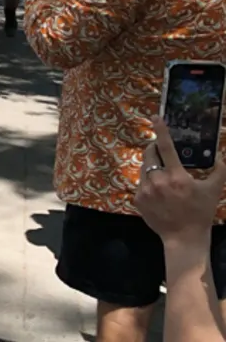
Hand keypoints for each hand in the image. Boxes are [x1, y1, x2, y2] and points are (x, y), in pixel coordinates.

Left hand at [134, 117, 225, 245]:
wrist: (184, 237)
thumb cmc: (200, 212)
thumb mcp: (214, 190)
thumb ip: (219, 170)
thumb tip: (221, 154)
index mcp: (176, 176)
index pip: (166, 147)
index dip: (160, 131)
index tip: (155, 118)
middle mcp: (157, 181)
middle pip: (149, 154)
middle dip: (154, 148)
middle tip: (161, 150)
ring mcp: (145, 190)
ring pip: (144, 168)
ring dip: (152, 166)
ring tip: (164, 175)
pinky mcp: (137, 199)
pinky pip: (141, 184)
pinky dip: (149, 182)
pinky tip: (159, 192)